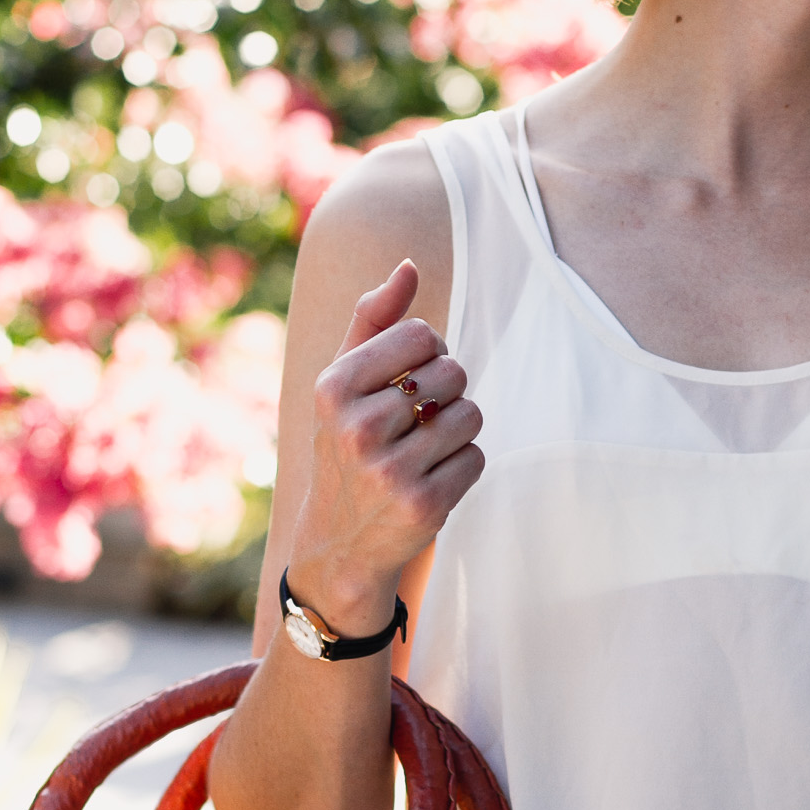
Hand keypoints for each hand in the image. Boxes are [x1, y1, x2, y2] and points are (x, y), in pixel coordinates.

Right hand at [287, 259, 482, 630]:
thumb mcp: (342, 383)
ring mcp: (390, 471)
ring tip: (423, 452)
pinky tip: (431, 480)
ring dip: (457, 431)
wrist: (339, 541)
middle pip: (453, 373)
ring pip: (471, 416)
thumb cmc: (346, 445)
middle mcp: (356, 428)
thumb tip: (408, 267)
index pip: (423, 335)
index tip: (408, 379)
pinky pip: (477, 458)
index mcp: (332, 387)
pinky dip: (463, 466)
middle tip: (415, 423)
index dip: (429, 353)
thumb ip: (373, 320)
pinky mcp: (424, 505)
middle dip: (446, 394)